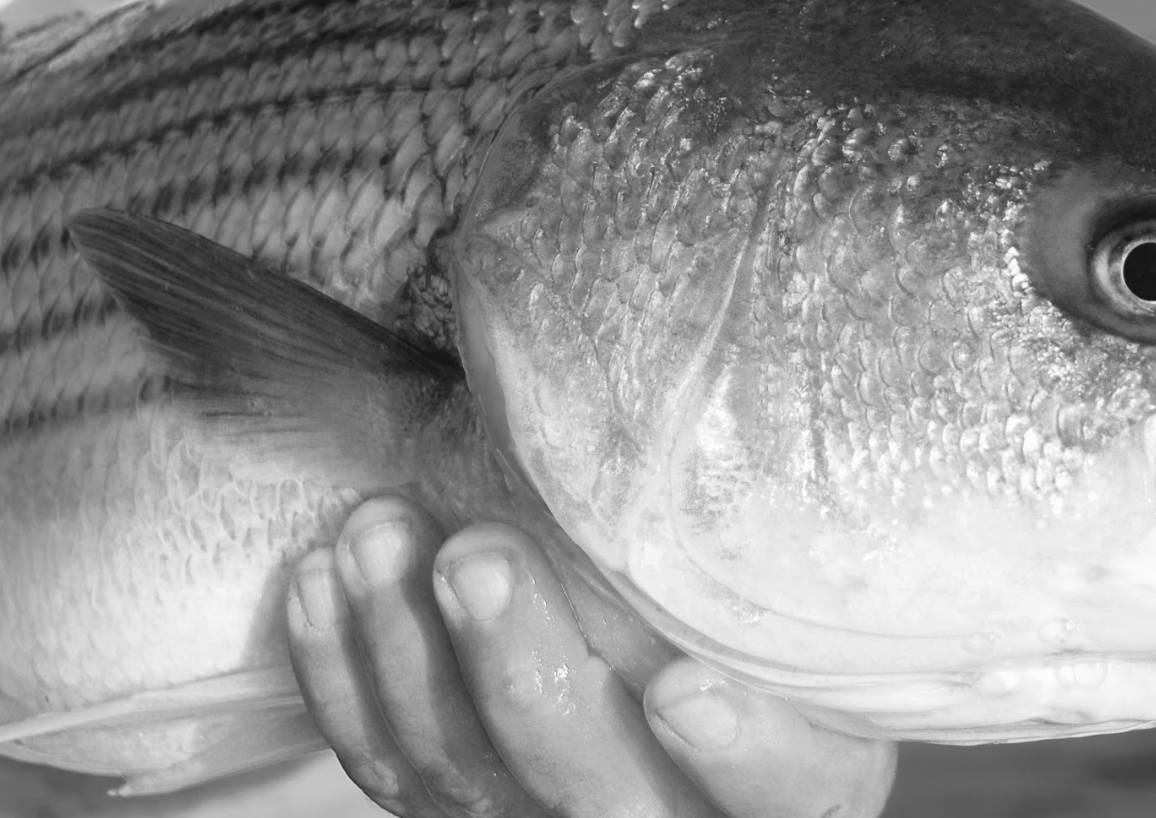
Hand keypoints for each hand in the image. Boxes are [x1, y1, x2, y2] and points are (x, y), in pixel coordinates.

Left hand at [285, 496, 895, 816]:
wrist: (649, 657)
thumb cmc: (750, 598)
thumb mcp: (793, 589)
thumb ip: (764, 548)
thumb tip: (733, 418)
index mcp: (793, 782)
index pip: (792, 794)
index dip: (744, 756)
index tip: (684, 685)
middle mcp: (665, 815)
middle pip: (595, 791)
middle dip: (524, 678)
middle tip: (476, 559)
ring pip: (466, 780)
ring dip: (407, 654)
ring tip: (377, 532)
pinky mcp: (458, 804)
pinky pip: (387, 764)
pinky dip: (343, 673)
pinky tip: (322, 576)